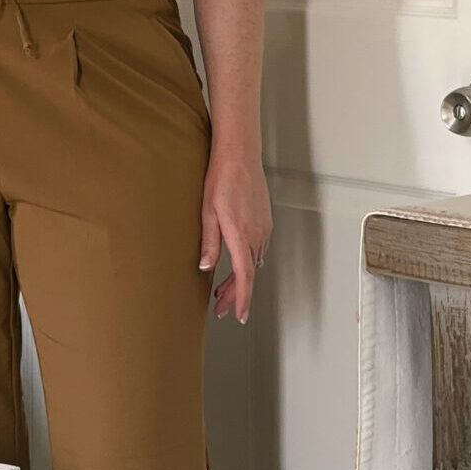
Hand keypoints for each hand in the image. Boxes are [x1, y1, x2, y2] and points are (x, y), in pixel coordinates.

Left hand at [198, 141, 271, 321]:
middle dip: (236, 294)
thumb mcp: (208, 212)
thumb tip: (206, 267)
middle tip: (221, 307)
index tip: (238, 315)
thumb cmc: (221, 178)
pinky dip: (248, 262)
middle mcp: (257, 235)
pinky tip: (237, 262)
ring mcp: (263, 227)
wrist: (240, 154)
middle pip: (249, 274)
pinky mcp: (265, 220)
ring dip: (241, 278)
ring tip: (222, 289)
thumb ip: (209, 243)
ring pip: (254, 262)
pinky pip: (258, 249)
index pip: (245, 277)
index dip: (241, 299)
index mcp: (241, 236)